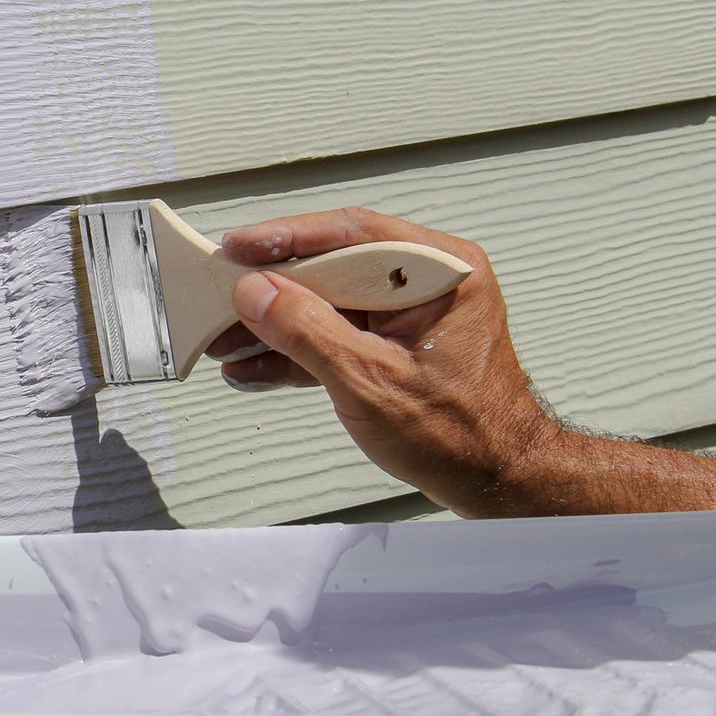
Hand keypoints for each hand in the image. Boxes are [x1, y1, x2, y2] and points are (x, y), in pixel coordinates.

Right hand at [211, 206, 556, 513]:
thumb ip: (308, 332)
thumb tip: (257, 293)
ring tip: (225, 340)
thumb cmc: (463, 435)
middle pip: (332, 266)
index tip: (238, 247)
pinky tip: (254, 365)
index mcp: (440, 270)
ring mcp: (409, 314)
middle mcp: (426, 281)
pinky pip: (336, 335)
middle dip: (271, 289)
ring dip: (275, 325)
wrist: (496, 482)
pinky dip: (296, 351)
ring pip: (327, 303)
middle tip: (219, 295)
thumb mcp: (371, 382)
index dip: (287, 238)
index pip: (351, 233)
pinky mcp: (393, 345)